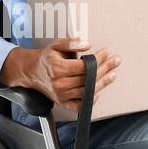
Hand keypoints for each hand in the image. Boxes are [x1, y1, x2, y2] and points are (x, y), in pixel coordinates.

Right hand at [0, 38, 120, 108]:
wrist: (32, 72)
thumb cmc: (46, 58)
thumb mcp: (56, 45)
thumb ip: (71, 43)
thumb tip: (88, 44)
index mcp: (57, 68)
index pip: (83, 65)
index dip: (98, 59)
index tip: (108, 52)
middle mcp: (59, 84)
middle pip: (88, 78)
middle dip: (105, 69)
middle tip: (116, 61)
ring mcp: (61, 95)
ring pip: (87, 91)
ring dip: (102, 83)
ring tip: (113, 74)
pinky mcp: (63, 103)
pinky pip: (80, 105)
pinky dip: (90, 100)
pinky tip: (99, 91)